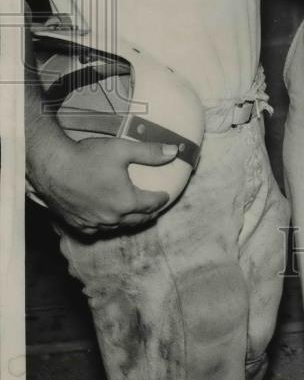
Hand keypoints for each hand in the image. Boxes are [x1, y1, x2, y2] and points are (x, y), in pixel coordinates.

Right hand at [29, 136, 178, 234]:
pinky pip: (97, 230)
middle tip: (154, 208)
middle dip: (149, 214)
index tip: (166, 195)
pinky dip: (107, 225)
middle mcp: (111, 218)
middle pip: (137, 220)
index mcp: (126, 202)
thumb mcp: (123, 149)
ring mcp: (93, 223)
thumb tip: (175, 151)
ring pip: (118, 227)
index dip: (161, 198)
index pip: (152, 204)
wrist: (52, 167)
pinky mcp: (77, 224)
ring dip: (129, 221)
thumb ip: (150, 152)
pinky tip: (107, 220)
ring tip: (134, 213)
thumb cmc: (87, 157)